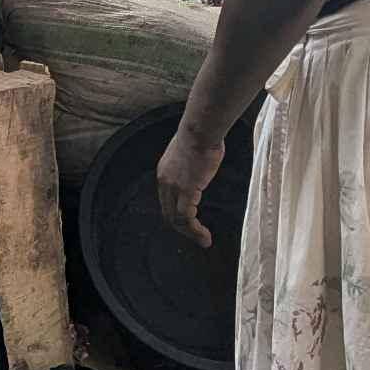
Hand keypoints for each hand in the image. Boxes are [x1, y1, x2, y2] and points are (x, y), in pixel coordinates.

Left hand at [157, 121, 225, 248]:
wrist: (201, 129)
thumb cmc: (202, 135)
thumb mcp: (192, 154)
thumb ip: (192, 166)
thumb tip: (201, 168)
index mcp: (165, 173)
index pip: (167, 201)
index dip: (177, 215)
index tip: (191, 223)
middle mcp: (165, 182)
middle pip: (169, 213)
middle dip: (182, 228)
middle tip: (197, 237)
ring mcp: (173, 187)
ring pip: (177, 219)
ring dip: (190, 233)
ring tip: (204, 241)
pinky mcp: (186, 190)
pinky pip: (187, 217)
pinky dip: (195, 230)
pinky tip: (205, 236)